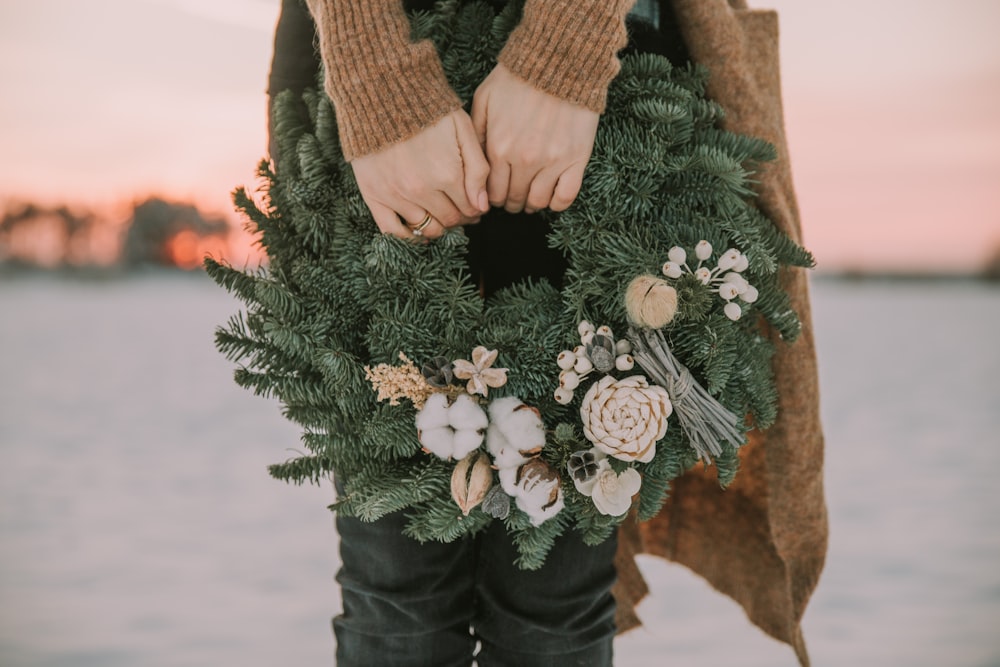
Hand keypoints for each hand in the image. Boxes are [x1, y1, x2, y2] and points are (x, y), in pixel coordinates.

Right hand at [351, 110, 489, 238]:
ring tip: (443, 217)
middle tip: (463, 212)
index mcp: (447, 173)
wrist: (382, 92)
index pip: (470, 208)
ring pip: (426, 228)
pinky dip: (409, 237)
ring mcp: (396, 195)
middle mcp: (422, 189)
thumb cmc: (428, 108)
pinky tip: (419, 231)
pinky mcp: (374, 195)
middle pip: (450, 220)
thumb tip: (482, 206)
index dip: (476, 209)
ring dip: (439, 227)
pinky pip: (392, 230)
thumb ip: (478, 168)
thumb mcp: (463, 129)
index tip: (476, 205)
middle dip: (461, 219)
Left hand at [472, 64, 598, 213]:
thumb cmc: (517, 78)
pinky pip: (566, 197)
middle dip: (509, 202)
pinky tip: (551, 197)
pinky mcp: (576, 159)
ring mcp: (552, 161)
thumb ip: (476, 135)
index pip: (491, 192)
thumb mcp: (484, 101)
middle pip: (513, 199)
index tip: (495, 194)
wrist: (558, 60)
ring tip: (530, 197)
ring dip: (531, 204)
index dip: (491, 197)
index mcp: (500, 148)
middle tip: (511, 197)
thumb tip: (472, 166)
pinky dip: (557, 203)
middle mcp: (525, 159)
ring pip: (538, 202)